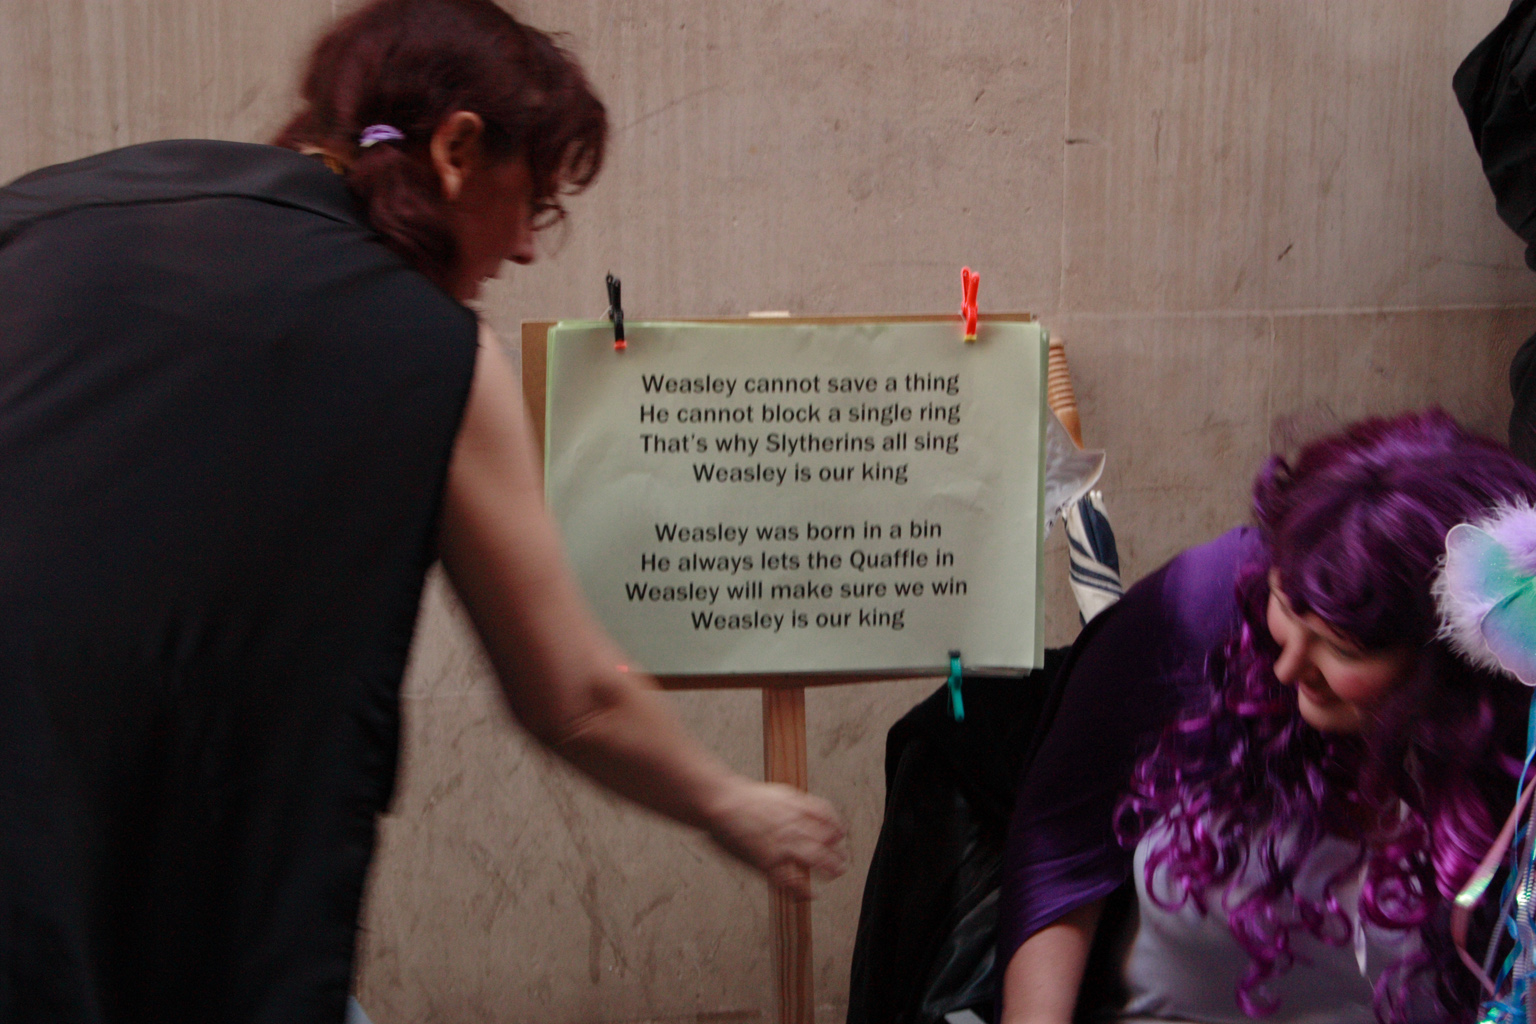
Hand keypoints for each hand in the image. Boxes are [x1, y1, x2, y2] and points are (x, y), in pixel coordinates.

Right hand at [705, 778, 847, 898]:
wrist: (721, 801)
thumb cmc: (740, 797)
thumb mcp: (776, 793)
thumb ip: (793, 805)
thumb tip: (802, 812)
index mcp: (797, 806)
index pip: (827, 817)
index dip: (836, 828)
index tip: (839, 835)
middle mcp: (794, 825)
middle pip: (827, 840)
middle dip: (837, 852)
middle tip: (842, 860)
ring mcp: (783, 844)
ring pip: (817, 859)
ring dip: (830, 868)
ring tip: (834, 874)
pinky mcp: (769, 862)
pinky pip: (792, 881)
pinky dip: (803, 890)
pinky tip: (809, 895)